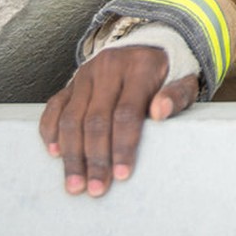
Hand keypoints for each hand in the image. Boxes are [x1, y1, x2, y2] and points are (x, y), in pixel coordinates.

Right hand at [38, 46, 200, 196]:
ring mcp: (86, 74)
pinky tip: (54, 153)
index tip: (122, 174)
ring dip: (72, 154)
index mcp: (139, 67)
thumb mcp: (184, 80)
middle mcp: (108, 68)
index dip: (123, 145)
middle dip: (94, 158)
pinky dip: (51, 130)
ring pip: (72, 117)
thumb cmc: (169, 73)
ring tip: (74, 184)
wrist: (150, 46)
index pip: (126, 112)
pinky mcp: (72, 81)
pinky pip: (55, 106)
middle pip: (96, 119)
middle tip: (96, 189)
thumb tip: (161, 112)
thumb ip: (176, 96)